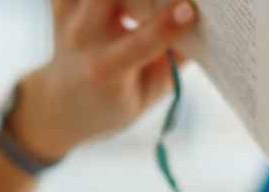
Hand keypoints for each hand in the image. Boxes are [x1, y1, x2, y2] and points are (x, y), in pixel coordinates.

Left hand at [10, 0, 198, 161]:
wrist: (60, 105)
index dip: (168, 26)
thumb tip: (209, 25)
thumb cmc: (113, 101)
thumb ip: (174, 61)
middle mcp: (82, 38)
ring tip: (146, 1)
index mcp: (106, 70)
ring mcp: (67, 16)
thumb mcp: (148, 94)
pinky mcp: (60, 2)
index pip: (140, 44)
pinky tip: (118, 1)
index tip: (191, 10)